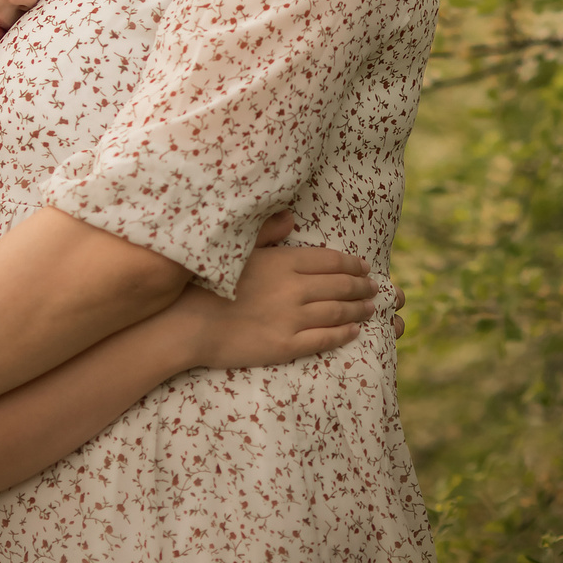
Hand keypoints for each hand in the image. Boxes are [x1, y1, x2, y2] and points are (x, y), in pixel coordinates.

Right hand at [167, 230, 382, 370]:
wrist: (189, 323)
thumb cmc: (209, 284)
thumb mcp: (239, 250)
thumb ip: (268, 233)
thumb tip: (291, 217)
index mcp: (284, 261)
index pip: (330, 260)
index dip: (351, 264)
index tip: (364, 267)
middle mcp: (294, 288)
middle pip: (341, 286)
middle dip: (362, 287)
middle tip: (373, 288)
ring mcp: (292, 318)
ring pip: (338, 312)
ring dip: (359, 310)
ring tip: (369, 308)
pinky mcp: (287, 345)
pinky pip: (325, 339)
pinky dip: (344, 334)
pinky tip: (354, 332)